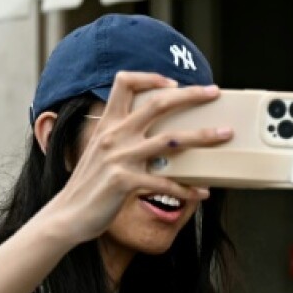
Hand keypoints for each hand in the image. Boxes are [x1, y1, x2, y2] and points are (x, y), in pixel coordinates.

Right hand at [43, 71, 232, 244]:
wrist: (68, 215)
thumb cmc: (90, 185)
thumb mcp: (101, 152)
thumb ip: (121, 138)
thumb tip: (154, 136)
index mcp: (108, 124)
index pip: (124, 83)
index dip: (150, 77)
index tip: (174, 82)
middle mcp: (114, 135)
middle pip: (158, 104)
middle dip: (191, 95)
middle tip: (214, 92)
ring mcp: (120, 157)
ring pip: (171, 139)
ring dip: (203, 135)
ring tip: (225, 135)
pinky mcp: (125, 182)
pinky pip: (166, 183)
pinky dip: (187, 189)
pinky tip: (202, 193)